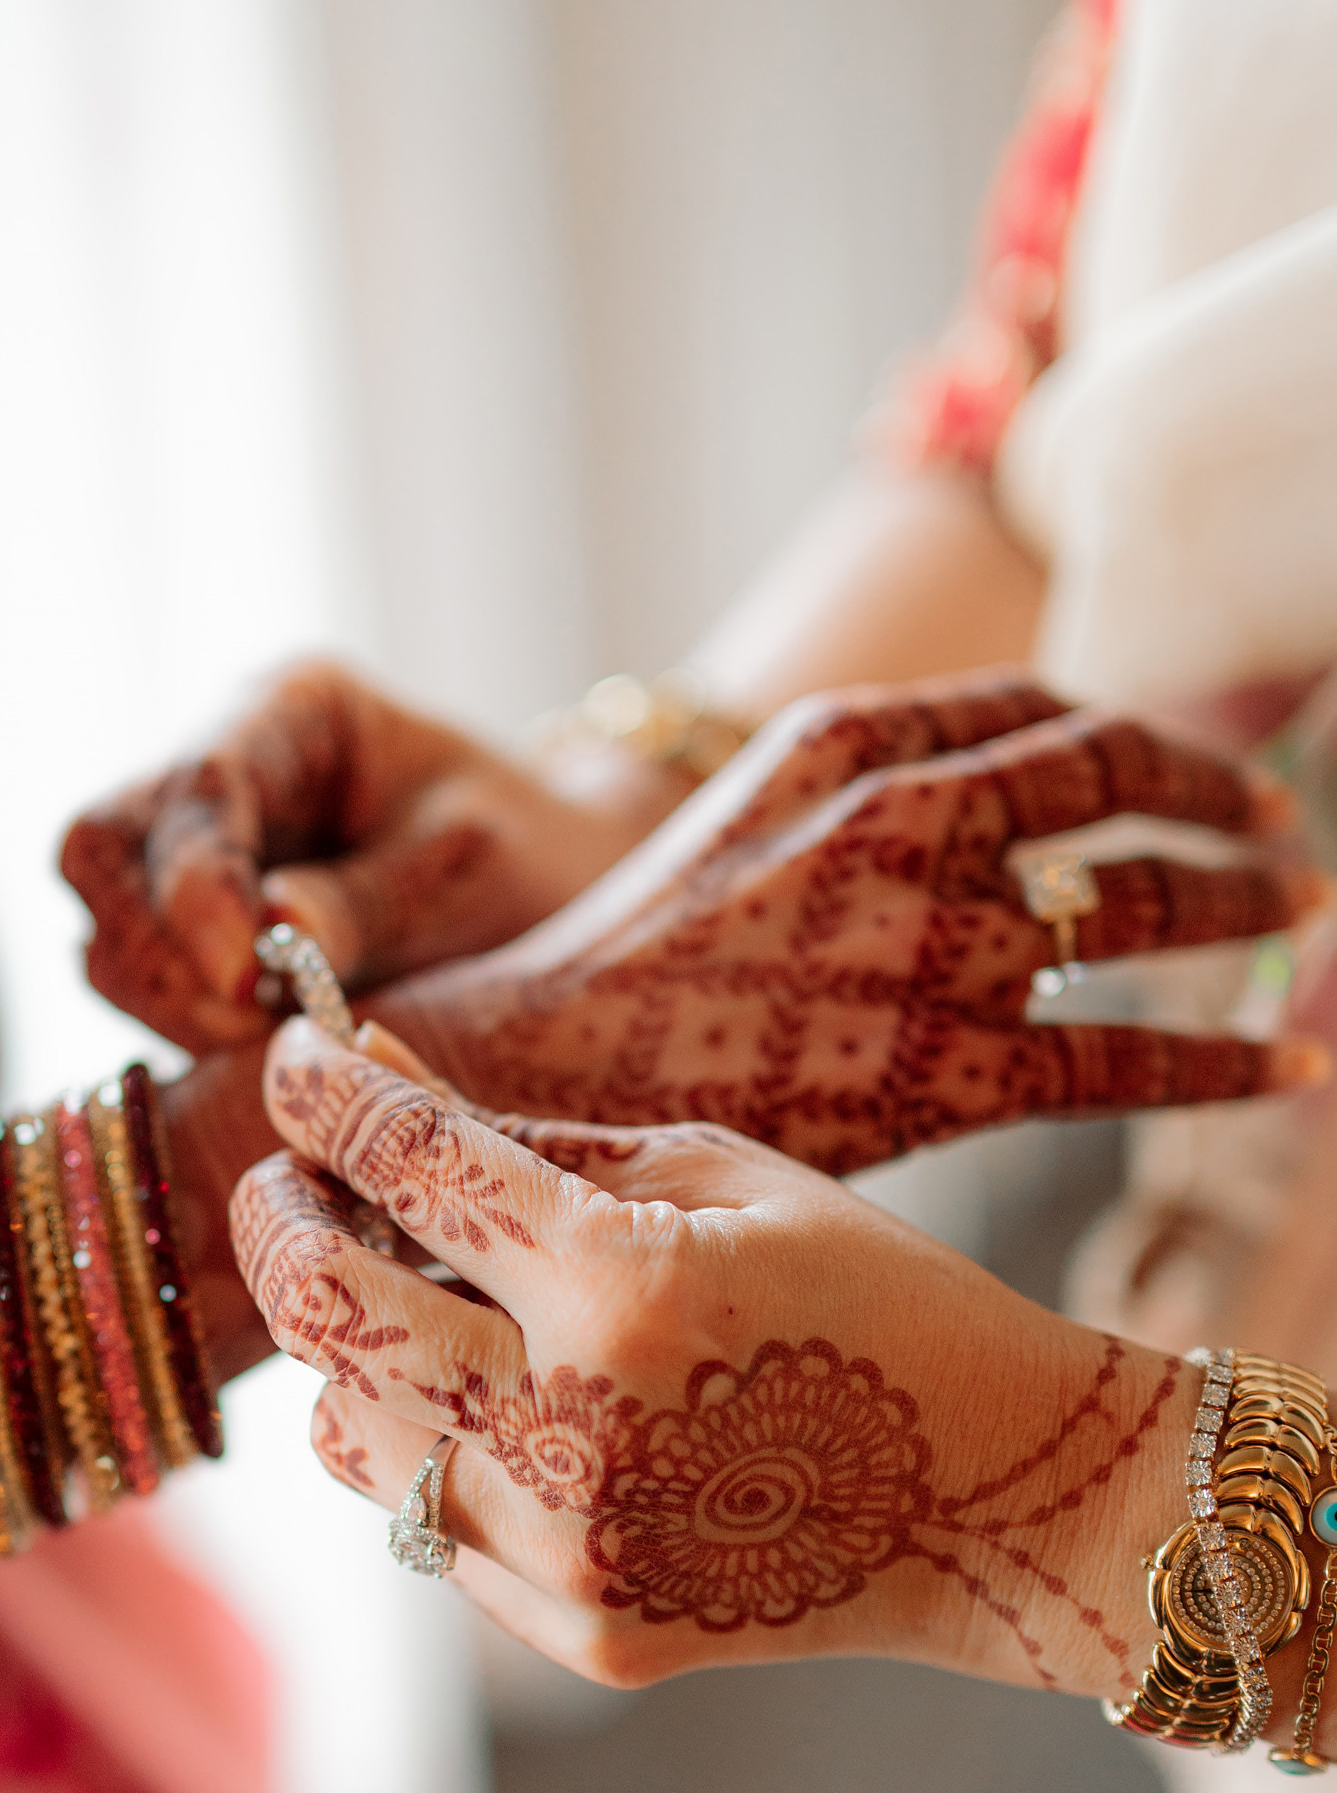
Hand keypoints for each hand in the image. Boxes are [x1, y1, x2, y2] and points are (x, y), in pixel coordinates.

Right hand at [59, 658, 682, 1051]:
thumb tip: (270, 932)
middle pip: (97, 849)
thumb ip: (375, 899)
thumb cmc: (531, 853)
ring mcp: (190, 851)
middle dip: (157, 952)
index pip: (194, 785)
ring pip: (101, 927)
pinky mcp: (187, 929)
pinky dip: (182, 1024)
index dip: (195, 887)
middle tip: (248, 1025)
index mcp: (291, 712)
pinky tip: (261, 1045)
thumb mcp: (477, 868)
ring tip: (272, 1042)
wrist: (551, 886)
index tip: (245, 978)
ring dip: (165, 1001)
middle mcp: (219, 770)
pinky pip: (138, 982)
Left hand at [232, 1020, 1202, 1691]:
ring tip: (400, 1295)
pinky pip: (424, 1526)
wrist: (998, 1500)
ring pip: (345, 1434)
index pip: (408, 1165)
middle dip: (279, 1218)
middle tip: (292, 1178)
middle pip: (324, 1312)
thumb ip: (527, 1133)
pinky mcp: (578, 1634)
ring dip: (345, 1349)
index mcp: (627, 1288)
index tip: (294, 1057)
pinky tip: (499, 1403)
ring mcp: (570, 1555)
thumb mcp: (720, 1176)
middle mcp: (576, 1433)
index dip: (323, 1096)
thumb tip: (369, 1064)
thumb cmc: (872, 1301)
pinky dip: (430, 1447)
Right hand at [369, 678, 1328, 1173]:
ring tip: (1299, 924)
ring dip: (1243, 912)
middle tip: (1282, 833)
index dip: (1139, 733)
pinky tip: (1292, 1075)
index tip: (1197, 766)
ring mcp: (932, 946)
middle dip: (1224, 800)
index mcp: (846, 742)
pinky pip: (1129, 1060)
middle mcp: (904, 821)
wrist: (533, 1082)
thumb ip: (859, 796)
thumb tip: (981, 807)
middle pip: (1116, 781)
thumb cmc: (628, 969)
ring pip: (1143, 910)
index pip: (1039, 710)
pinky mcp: (947, 1072)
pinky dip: (1228, 1064)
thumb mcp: (740, 824)